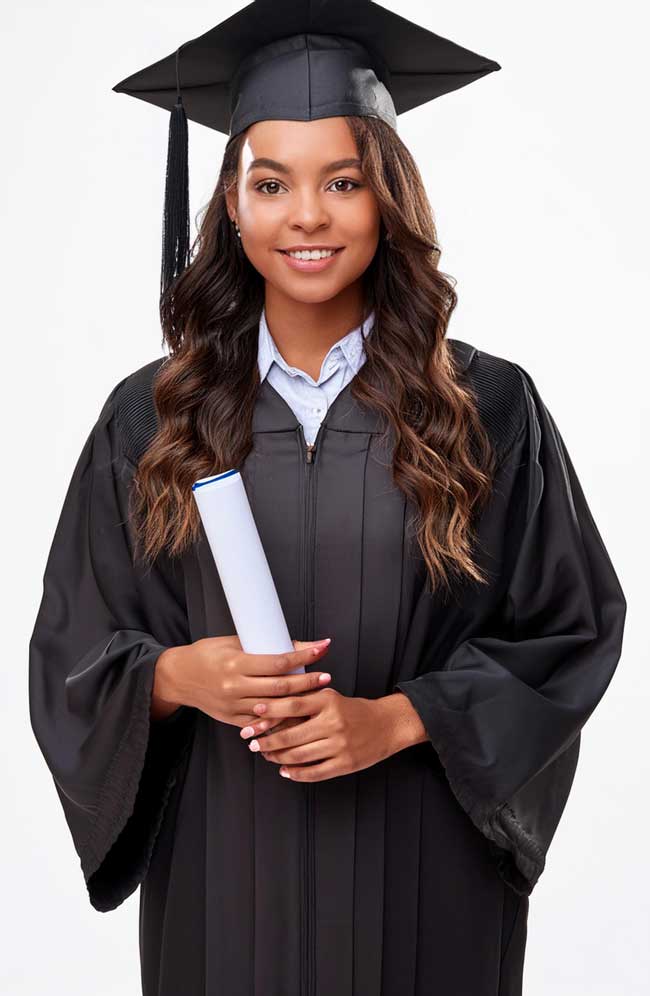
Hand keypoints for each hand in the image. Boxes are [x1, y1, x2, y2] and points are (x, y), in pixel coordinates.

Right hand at [155, 636, 331, 728]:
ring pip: (274, 708)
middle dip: (307, 682)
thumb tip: (296, 645)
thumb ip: (261, 647)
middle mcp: (235, 687)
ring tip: (318, 696)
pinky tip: (297, 716)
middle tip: (327, 676)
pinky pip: (262, 722)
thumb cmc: (206, 654)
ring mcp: (234, 706)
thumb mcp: (231, 643)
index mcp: (235, 664)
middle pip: (280, 687)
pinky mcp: (232, 720)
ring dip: (299, 703)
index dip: (303, 656)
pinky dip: (281, 719)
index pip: (277, 662)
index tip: (321, 649)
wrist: (179, 677)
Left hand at [240, 687, 395, 781]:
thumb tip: (271, 706)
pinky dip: (296, 773)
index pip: (293, 705)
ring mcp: (340, 745)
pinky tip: (286, 771)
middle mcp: (334, 722)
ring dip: (278, 758)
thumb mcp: (331, 697)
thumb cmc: (353, 710)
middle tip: (252, 743)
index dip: (271, 710)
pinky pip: (315, 772)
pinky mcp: (346, 764)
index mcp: (329, 701)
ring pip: (300, 755)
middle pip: (292, 735)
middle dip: (267, 741)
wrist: (387, 724)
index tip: (253, 713)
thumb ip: (306, 699)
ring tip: (267, 755)